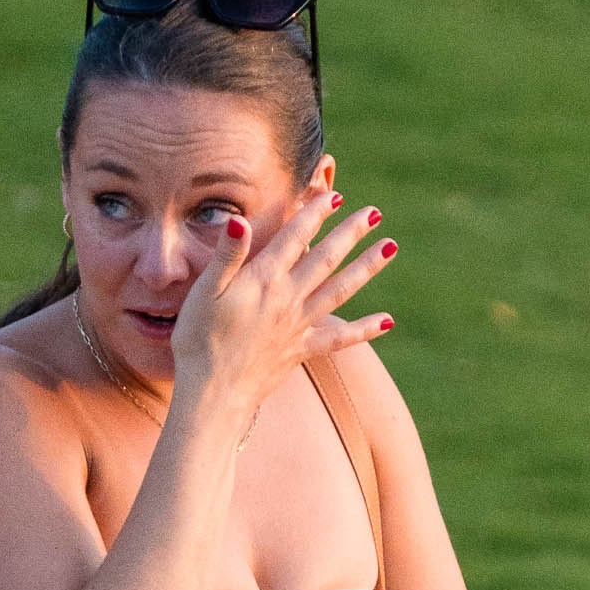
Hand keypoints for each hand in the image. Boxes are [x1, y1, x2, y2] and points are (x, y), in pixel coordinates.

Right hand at [170, 183, 395, 416]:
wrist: (210, 395)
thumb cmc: (198, 342)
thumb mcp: (203, 293)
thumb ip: (226, 256)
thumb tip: (239, 220)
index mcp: (263, 280)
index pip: (294, 237)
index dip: (315, 213)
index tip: (334, 194)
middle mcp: (287, 299)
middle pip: (326, 258)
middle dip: (351, 232)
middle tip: (375, 212)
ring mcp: (298, 326)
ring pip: (340, 290)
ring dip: (367, 267)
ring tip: (391, 247)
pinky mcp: (301, 351)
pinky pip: (340, 340)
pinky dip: (365, 330)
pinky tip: (388, 321)